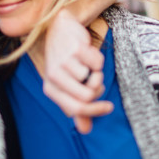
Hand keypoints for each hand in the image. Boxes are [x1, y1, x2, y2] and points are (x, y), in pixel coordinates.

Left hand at [42, 10, 112, 132]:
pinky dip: (98, 59)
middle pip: (88, 97)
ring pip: (94, 79)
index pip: (76, 109)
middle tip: (95, 79)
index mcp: (50, 88)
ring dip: (97, 72)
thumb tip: (85, 130)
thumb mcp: (65, 83)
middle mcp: (54, 76)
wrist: (60, 27)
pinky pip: (98, 64)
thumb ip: (76, 106)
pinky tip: (88, 52)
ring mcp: (64, 62)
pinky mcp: (76, 49)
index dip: (95, 111)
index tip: (108, 107)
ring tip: (87, 64)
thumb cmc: (64, 59)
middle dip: (98, 89)